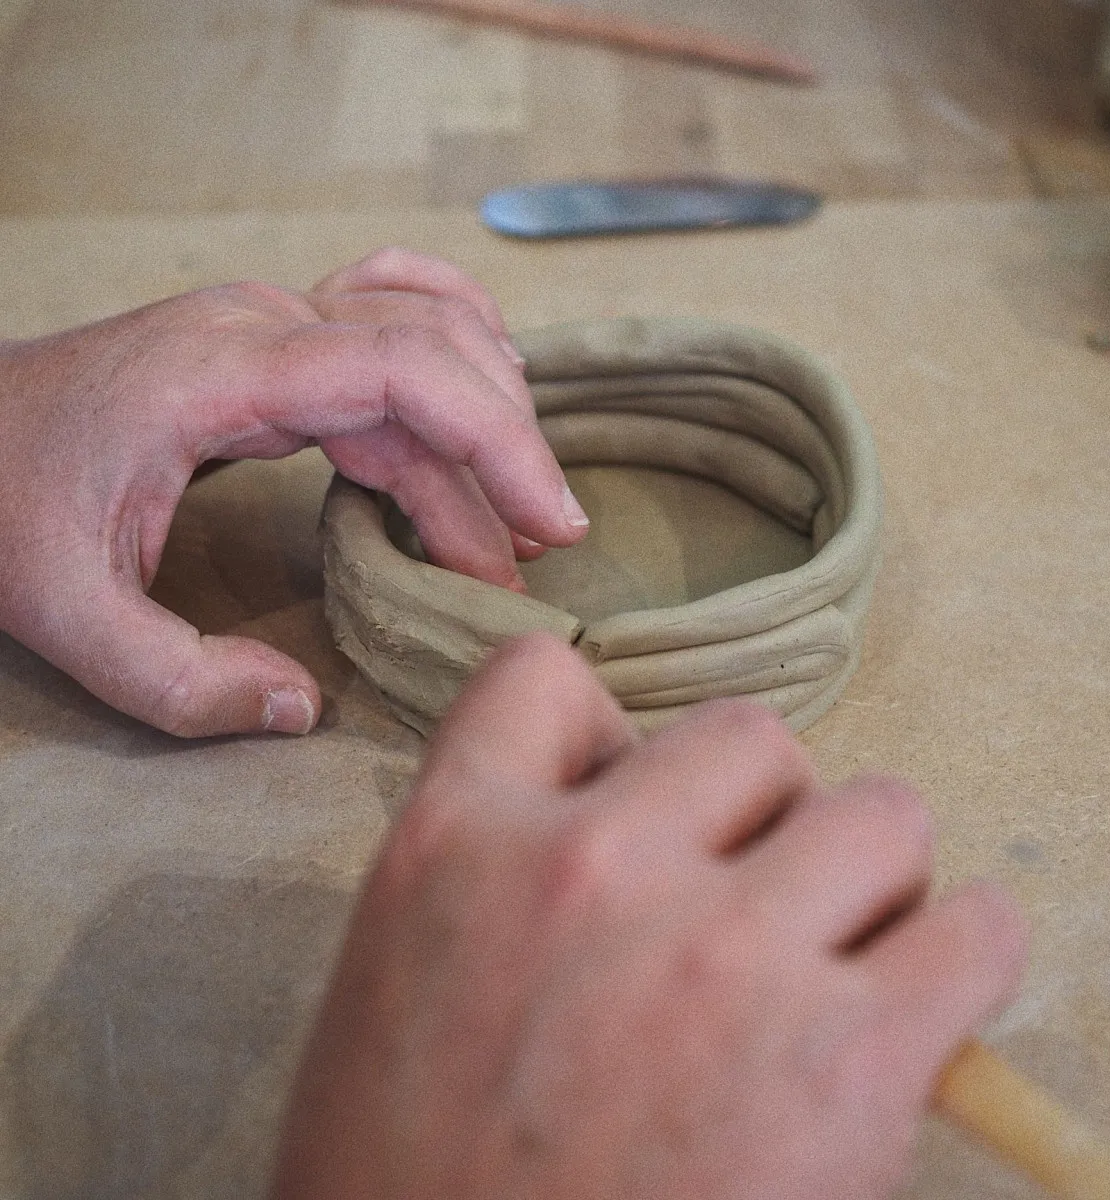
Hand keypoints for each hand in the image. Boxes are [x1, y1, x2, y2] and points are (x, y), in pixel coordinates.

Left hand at [0, 250, 587, 736]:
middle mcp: (260, 327)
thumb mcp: (64, 614)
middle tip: (534, 554)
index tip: (547, 527)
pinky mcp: (271, 342)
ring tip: (516, 511)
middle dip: (505, 454)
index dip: (496, 442)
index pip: (403, 373)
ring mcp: (268, 323)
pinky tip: (488, 380)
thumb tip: (300, 707)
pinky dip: (453, 341)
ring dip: (487, 415)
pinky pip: (389, 312)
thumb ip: (179, 680)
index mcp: (222, 374)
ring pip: (423, 335)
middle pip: (433, 356)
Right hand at [274, 634, 1025, 1199]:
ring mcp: (718, 955)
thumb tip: (643, 804)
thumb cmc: (414, 1176)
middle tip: (745, 902)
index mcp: (457, 842)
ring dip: (867, 873)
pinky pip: (976, 930)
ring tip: (836, 955)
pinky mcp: (842, 1062)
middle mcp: (589, 867)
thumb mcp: (402, 974)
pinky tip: (922, 1003)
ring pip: (879, 811)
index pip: (540, 677)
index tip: (635, 802)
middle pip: (749, 738)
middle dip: (759, 811)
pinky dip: (964, 954)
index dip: (603, 731)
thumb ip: (501, 861)